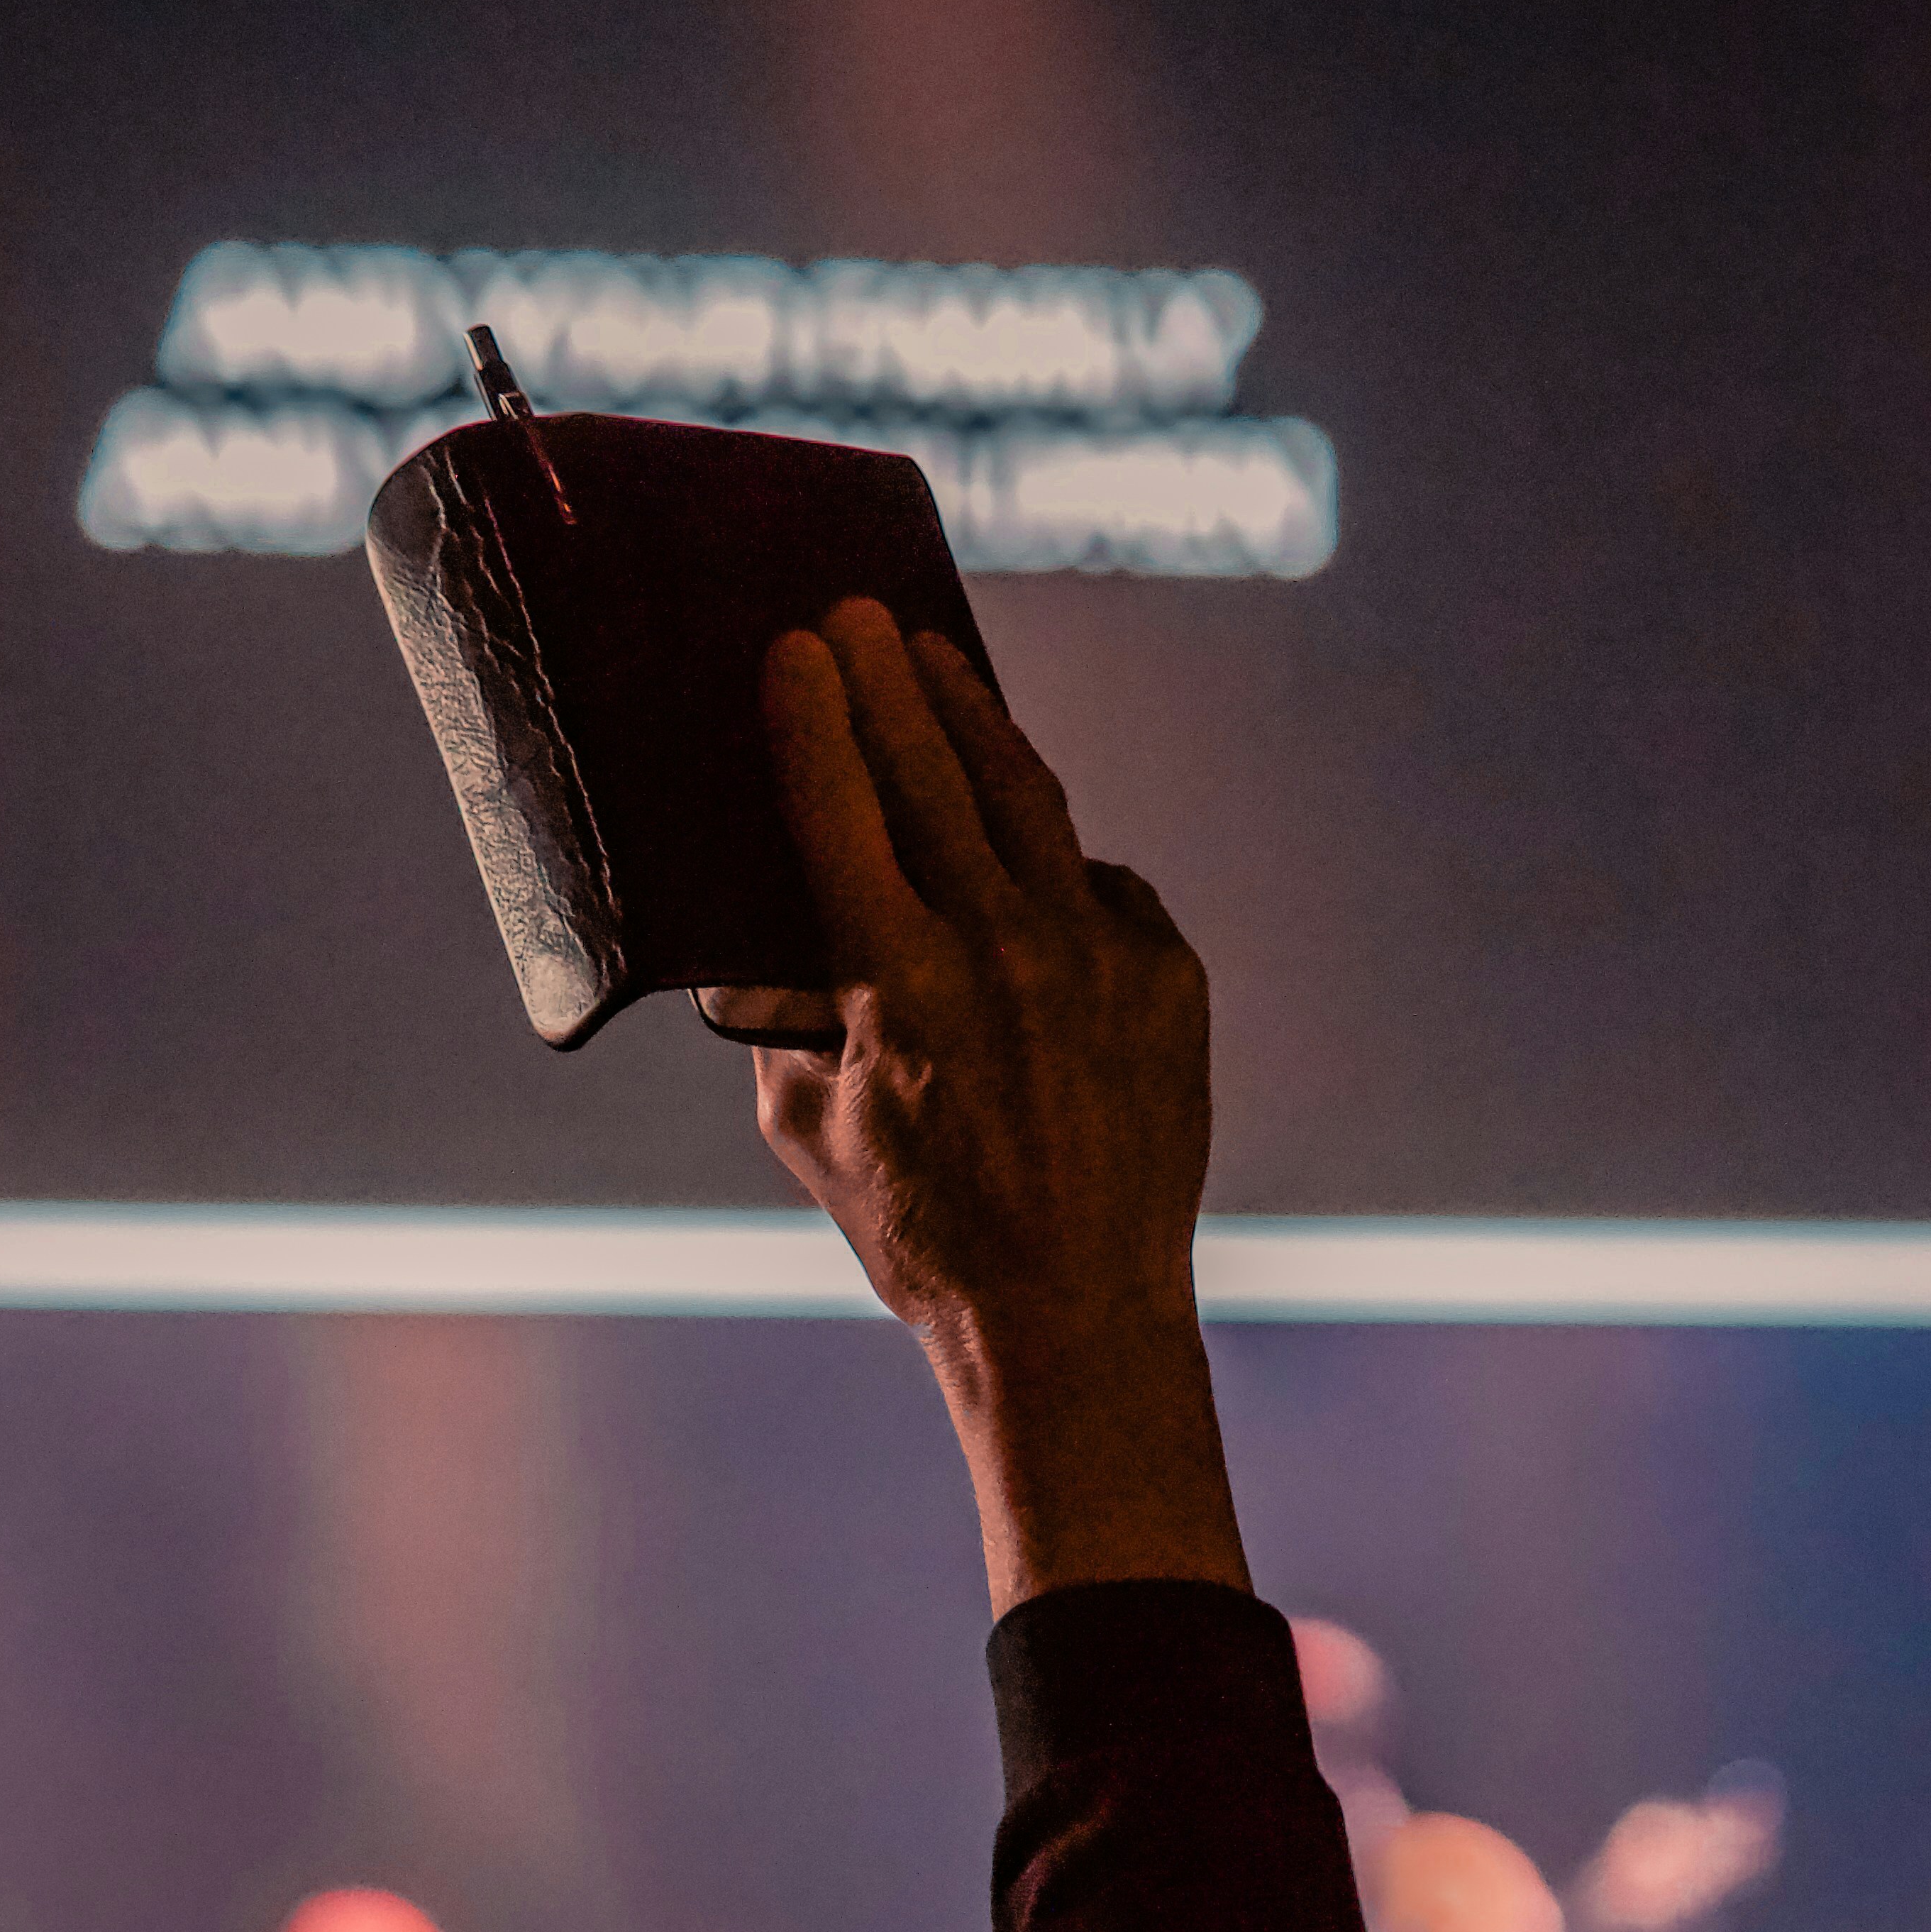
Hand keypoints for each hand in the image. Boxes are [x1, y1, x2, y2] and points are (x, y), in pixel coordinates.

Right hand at [746, 602, 1250, 1617]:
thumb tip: (764, 952)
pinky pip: (1101, 887)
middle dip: (889, 682)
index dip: (815, 718)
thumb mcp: (814, 1132)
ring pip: (1027, 804)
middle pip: (934, 775)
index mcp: (900, 984)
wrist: (1075, 1317)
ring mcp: (1098, 956)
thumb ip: (785, 1028)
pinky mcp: (1166, 977)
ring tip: (939, 663)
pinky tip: (1024, 834)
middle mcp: (1003, 950)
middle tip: (861, 614)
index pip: (841, 811)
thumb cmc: (923, 1238)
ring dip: (976, 723)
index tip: (798, 645)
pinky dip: (1056, 862)